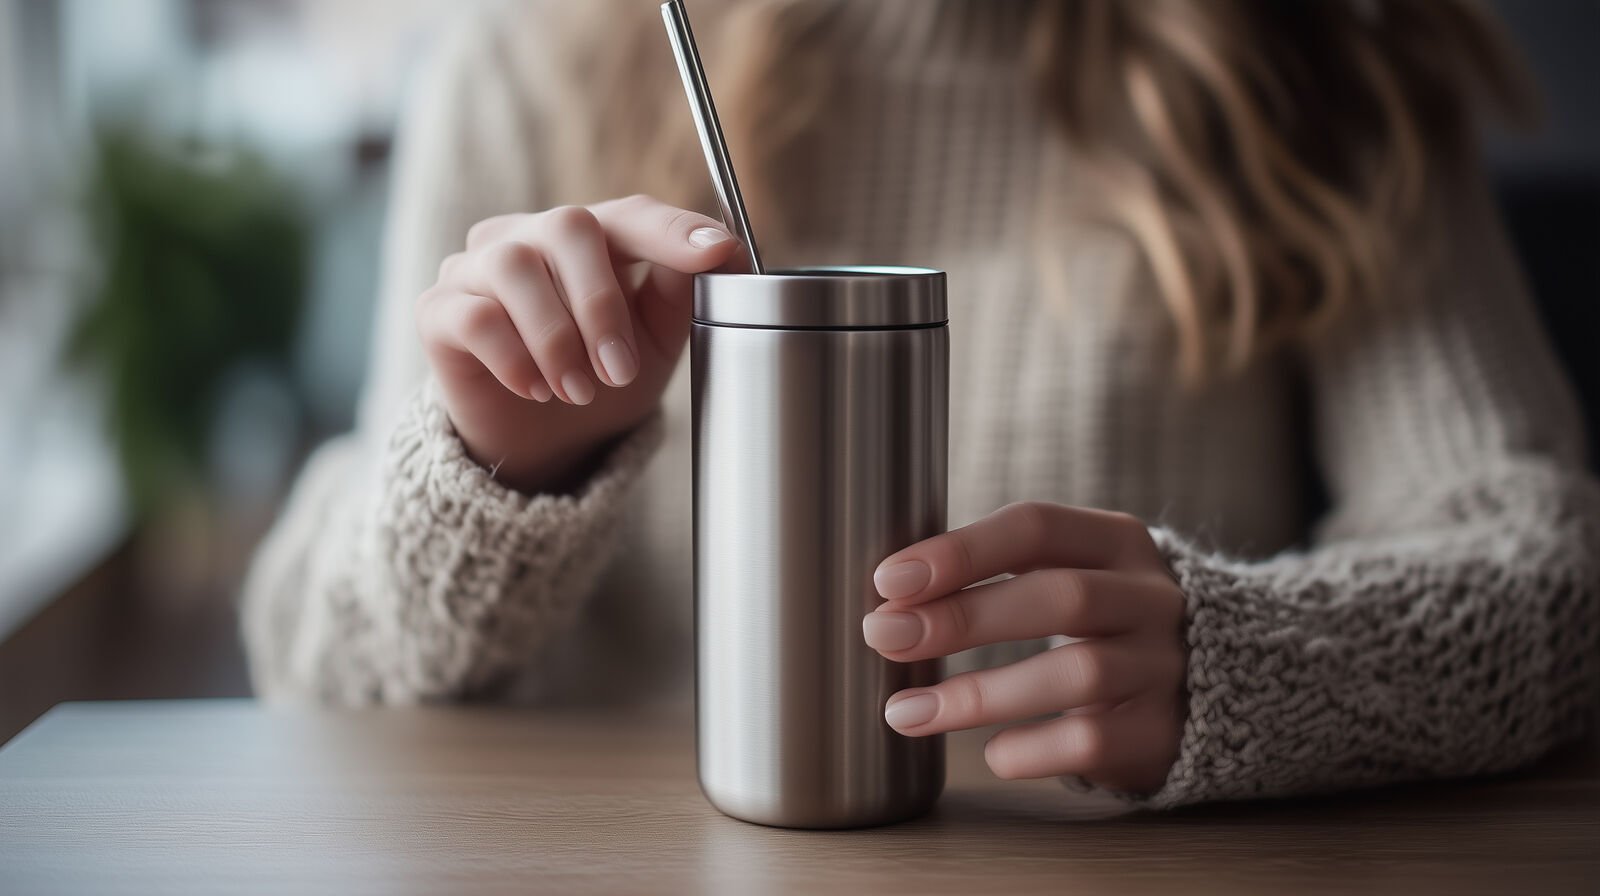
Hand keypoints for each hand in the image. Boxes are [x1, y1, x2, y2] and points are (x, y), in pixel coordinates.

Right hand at [416, 195, 736, 491]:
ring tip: (577, 391)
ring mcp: (476, 267)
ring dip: (556, 337)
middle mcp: (529, 235)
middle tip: (618, 372)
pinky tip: (535, 390)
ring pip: (515, 267)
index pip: (631, 213)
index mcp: (591, 237)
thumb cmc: (601, 379)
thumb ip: (683, 292)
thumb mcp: (656, 340)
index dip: (673, 229)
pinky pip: (473, 315)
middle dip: (602, 304)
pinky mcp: (438, 310)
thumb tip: (726, 253)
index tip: (716, 252)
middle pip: (568, 226)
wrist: (542, 443)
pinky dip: (513, 356)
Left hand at [863, 502, 1185, 793]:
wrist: (1216, 682)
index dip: (960, 550)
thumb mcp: (1070, 572)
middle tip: (884, 634)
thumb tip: (890, 600)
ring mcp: (1163, 665)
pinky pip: (1093, 741)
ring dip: (979, 693)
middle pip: (1059, 596)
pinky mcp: (1163, 732)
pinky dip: (1032, 749)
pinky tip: (990, 753)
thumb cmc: (1101, 620)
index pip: (1036, 527)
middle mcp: (1150, 597)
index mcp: (1116, 541)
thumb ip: (997, 574)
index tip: (888, 579)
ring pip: (1076, 672)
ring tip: (905, 713)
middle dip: (962, 616)